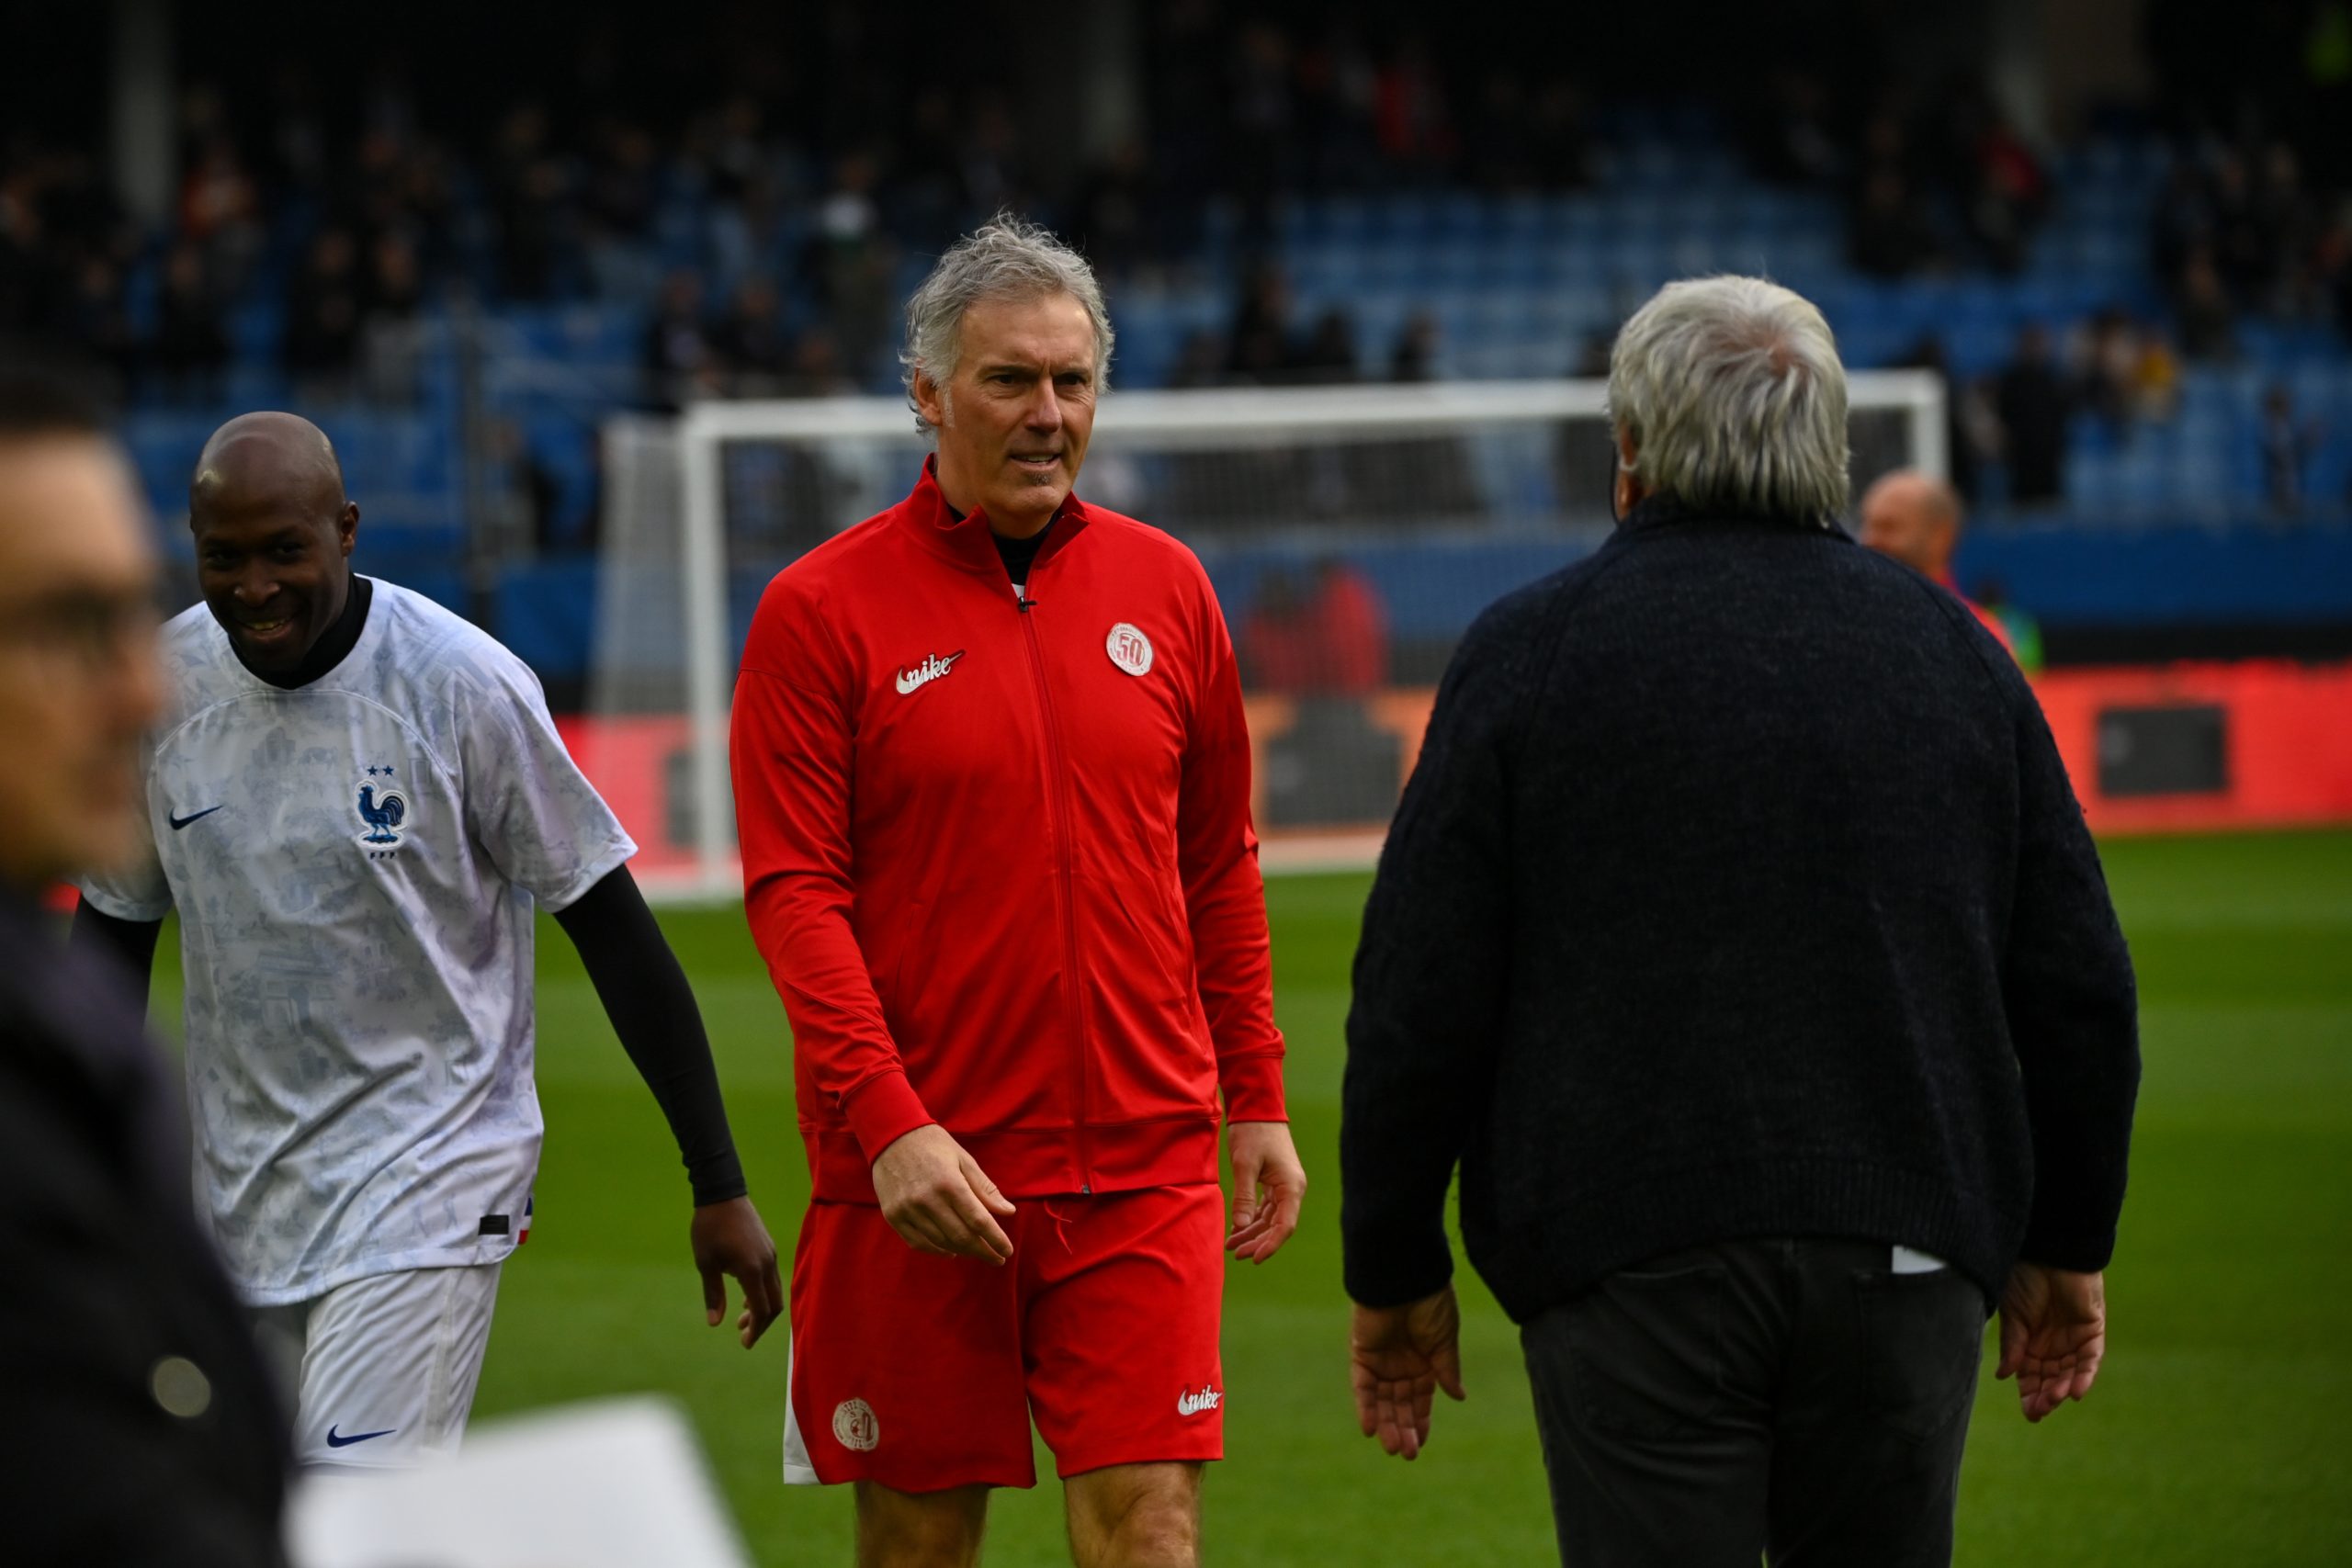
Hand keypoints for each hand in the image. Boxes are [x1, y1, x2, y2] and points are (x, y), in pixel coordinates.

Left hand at [690, 1196, 783, 1348]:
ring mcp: (771, 1254)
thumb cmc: (709, 1228)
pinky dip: (762, 1292)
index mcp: (752, 1270)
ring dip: (761, 1307)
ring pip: (775, 1290)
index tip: (744, 1343)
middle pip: (774, 1303)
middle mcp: (767, 1263)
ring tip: (741, 1318)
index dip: (755, 1329)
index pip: (762, 1309)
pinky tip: (746, 1296)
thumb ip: (713, 1294)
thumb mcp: (706, 1263)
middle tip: (744, 1336)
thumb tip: (715, 1323)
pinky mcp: (769, 1247)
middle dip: (761, 1323)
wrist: (723, 1192)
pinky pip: (771, 1277)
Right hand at [871, 1124, 1015, 1263]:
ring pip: (941, 1243)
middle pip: (961, 1237)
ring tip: (976, 1251)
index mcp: (950, 1183)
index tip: (1007, 1251)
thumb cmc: (934, 1145)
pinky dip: (937, 1250)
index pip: (979, 1221)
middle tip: (996, 1259)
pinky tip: (951, 1251)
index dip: (995, 1239)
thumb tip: (1009, 1212)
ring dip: (963, 1251)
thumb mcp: (964, 1160)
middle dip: (983, 1251)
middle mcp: (928, 1199)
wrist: (892, 1135)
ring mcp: (908, 1209)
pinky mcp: (893, 1215)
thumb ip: (985, 1189)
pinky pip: (918, 1243)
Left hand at [1224, 1119, 1306, 1262]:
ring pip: (1270, 1219)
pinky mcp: (1274, 1182)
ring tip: (1231, 1246)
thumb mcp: (1244, 1164)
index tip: (1254, 1259)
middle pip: (1277, 1226)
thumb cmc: (1252, 1132)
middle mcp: (1291, 1189)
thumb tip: (1241, 1226)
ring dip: (1252, 1232)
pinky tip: (1237, 1229)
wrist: (1256, 1108)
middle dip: (1257, 1242)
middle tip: (1236, 1254)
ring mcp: (1283, 1186)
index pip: (1284, 1226)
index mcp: (1291, 1186)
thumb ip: (1243, 1196)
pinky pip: (1265, 1208)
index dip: (1270, 1245)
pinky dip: (1251, 1219)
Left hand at [1351, 1287, 1464, 1460]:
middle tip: (1408, 1455)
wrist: (1405, 1278)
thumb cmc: (1431, 1304)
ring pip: (1382, 1401)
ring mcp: (1381, 1361)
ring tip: (1393, 1449)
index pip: (1421, 1399)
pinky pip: (1362, 1387)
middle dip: (1404, 1429)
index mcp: (1425, 1361)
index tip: (1421, 1444)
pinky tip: (1370, 1430)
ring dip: (1386, 1425)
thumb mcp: (1445, 1341)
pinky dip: (1365, 1408)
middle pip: (1400, 1404)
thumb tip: (1459, 1398)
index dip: (1420, 1421)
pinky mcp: (1363, 1354)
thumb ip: (1447, 1370)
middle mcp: (1402, 1364)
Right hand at [1996, 1262, 2106, 1421]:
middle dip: (2046, 1397)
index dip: (2030, 1395)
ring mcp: (2073, 1339)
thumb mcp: (2012, 1314)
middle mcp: (2053, 1345)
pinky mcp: (2092, 1331)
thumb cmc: (2024, 1276)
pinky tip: (2075, 1391)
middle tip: (2040, 1411)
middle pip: (2051, 1380)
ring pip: (2070, 1373)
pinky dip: (2084, 1375)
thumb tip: (2004, 1376)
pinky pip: (2091, 1359)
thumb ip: (2013, 1345)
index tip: (2029, 1414)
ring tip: (2054, 1399)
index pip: (2031, 1377)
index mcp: (2030, 1342)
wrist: (2049, 1251)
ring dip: (2063, 1388)